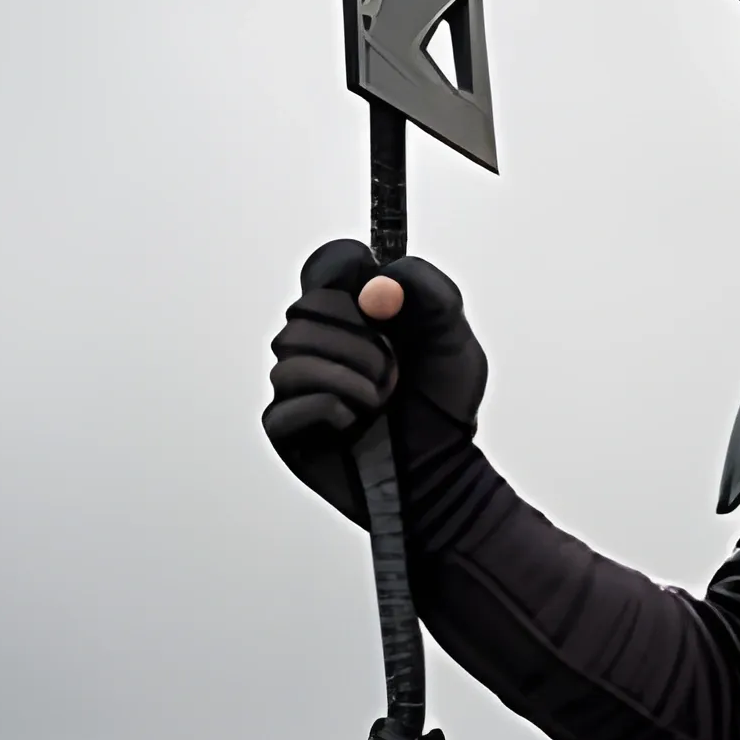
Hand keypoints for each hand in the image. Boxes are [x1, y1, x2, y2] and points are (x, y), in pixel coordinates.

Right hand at [262, 239, 486, 525]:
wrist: (440, 472)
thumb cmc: (443, 408)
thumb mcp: (454, 342)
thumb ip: (433, 294)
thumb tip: (384, 276)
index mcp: (355, 313)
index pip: (326, 266)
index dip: (343, 267)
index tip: (376, 293)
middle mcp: (319, 342)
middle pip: (305, 307)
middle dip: (355, 336)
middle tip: (392, 367)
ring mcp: (297, 383)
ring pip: (290, 353)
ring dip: (346, 374)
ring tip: (380, 399)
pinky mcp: (285, 425)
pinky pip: (285, 400)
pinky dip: (327, 406)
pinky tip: (354, 422)